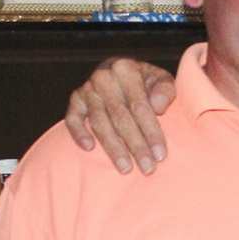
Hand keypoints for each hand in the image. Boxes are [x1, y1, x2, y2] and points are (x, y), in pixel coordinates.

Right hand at [64, 57, 176, 174]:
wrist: (121, 70)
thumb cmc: (147, 81)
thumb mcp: (161, 78)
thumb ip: (165, 90)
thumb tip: (158, 106)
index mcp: (127, 69)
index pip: (140, 107)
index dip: (151, 133)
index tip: (160, 155)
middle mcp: (104, 77)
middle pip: (121, 118)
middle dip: (135, 146)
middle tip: (147, 169)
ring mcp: (87, 89)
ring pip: (100, 123)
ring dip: (112, 148)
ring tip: (125, 168)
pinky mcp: (75, 99)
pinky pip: (73, 118)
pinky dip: (79, 133)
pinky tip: (89, 148)